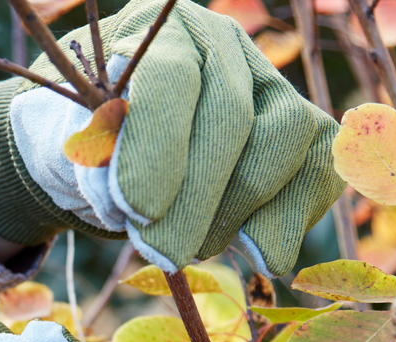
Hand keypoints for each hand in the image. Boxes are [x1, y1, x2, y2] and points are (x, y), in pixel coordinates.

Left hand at [0, 0, 344, 276]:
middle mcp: (223, 44)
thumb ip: (97, 165)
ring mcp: (272, 84)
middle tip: (162, 255)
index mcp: (158, 32)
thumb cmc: (98, 145)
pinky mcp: (307, 129)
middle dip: (195, 199)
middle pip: (231, 116)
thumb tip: (134, 208)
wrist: (125, 154)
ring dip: (239, 210)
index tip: (134, 211)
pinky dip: (290, 219)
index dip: (155, 147)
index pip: (168, 79)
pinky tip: (258, 255)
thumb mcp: (76, 147)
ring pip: (285, 138)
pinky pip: (319, 170)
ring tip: (195, 249)